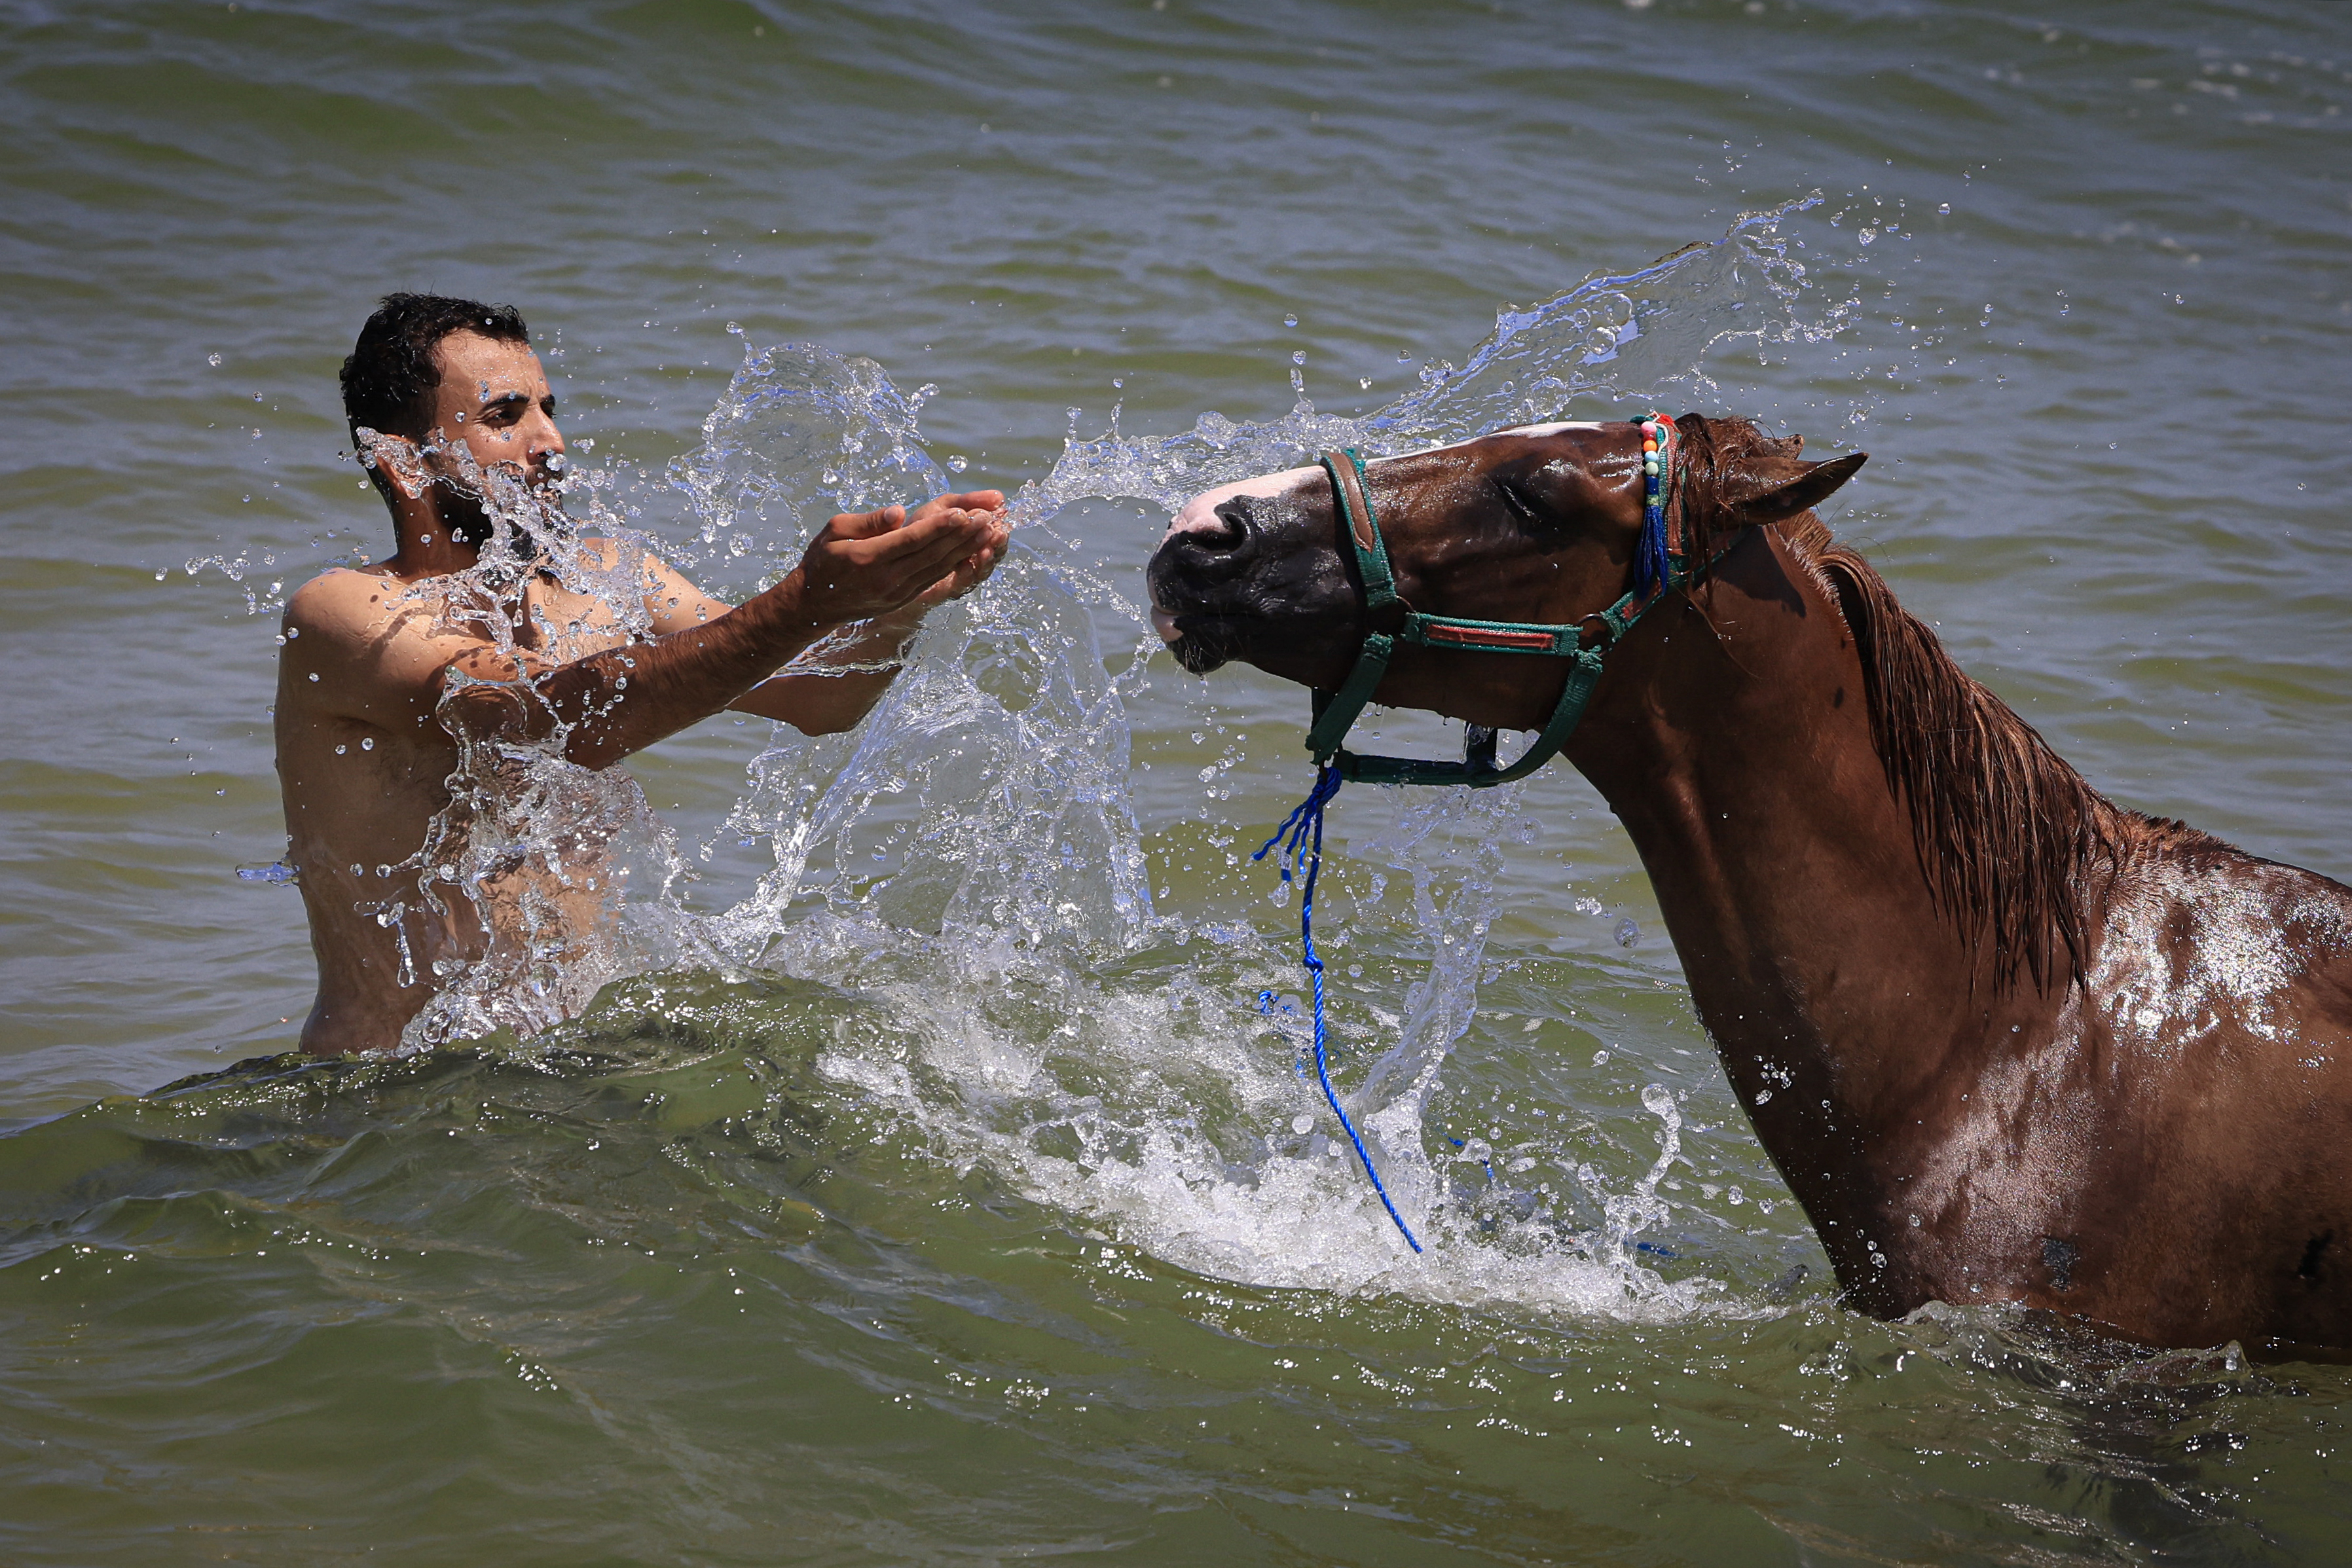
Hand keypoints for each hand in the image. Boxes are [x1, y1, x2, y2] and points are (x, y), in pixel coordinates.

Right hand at [783, 490, 1006, 627]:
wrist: (815, 603)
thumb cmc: (823, 559)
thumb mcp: (835, 531)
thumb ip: (868, 521)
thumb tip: (899, 513)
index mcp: (868, 559)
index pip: (910, 541)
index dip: (939, 527)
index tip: (963, 513)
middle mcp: (887, 580)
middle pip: (932, 555)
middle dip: (962, 536)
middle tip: (988, 518)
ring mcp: (898, 593)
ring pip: (938, 568)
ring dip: (966, 550)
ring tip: (989, 531)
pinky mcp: (904, 599)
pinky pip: (935, 579)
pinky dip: (957, 564)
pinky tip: (974, 550)